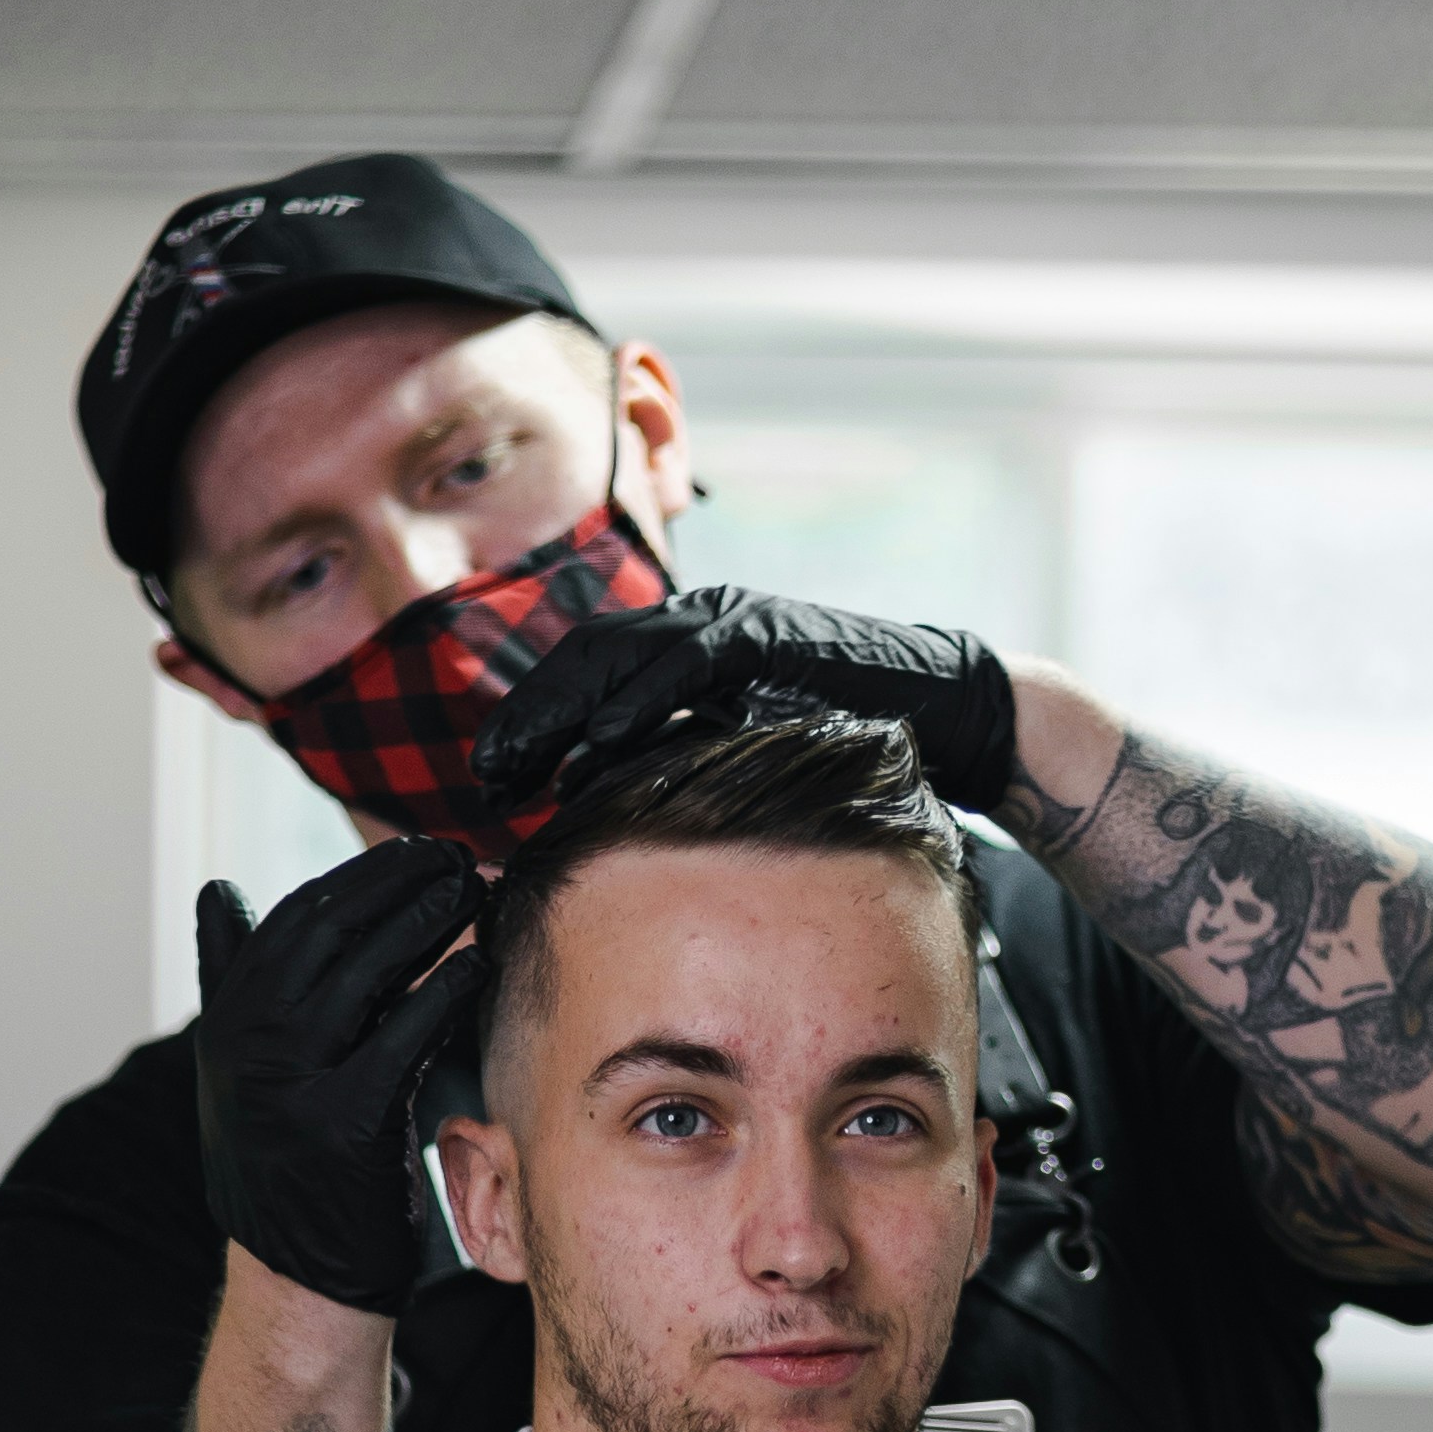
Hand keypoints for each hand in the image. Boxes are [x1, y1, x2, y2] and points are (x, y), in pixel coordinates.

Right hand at [191, 837, 483, 1311]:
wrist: (301, 1278)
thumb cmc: (291, 1162)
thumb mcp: (243, 1068)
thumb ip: (232, 980)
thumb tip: (218, 891)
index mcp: (225, 1022)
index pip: (295, 919)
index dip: (361, 877)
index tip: (418, 852)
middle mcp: (244, 1047)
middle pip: (330, 932)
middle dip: (401, 883)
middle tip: (459, 859)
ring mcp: (287, 1087)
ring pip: (364, 973)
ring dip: (429, 921)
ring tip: (478, 892)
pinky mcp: (341, 1128)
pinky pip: (402, 1038)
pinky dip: (445, 993)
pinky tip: (481, 967)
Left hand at [471, 581, 1019, 819]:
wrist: (945, 712)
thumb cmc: (844, 744)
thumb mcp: (745, 754)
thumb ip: (680, 763)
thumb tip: (599, 811)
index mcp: (683, 646)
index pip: (584, 675)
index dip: (531, 722)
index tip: (491, 779)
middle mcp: (699, 622)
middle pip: (585, 660)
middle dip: (530, 720)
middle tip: (486, 777)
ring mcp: (731, 620)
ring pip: (620, 654)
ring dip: (563, 712)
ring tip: (519, 766)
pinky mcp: (766, 633)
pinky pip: (685, 662)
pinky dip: (638, 699)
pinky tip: (598, 742)